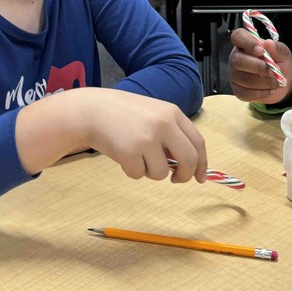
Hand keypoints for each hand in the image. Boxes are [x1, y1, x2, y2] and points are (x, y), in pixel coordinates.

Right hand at [16, 87, 207, 182]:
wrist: (90, 110)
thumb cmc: (121, 114)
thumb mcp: (152, 114)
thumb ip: (170, 134)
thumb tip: (187, 165)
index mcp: (173, 113)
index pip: (198, 142)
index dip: (202, 163)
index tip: (200, 177)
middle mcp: (164, 124)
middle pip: (189, 160)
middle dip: (184, 175)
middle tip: (175, 180)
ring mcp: (147, 138)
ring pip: (161, 173)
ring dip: (149, 171)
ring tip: (134, 155)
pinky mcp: (130, 152)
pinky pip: (139, 175)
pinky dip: (131, 171)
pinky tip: (121, 154)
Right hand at [228, 27, 291, 103]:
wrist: (282, 83)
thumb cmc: (279, 63)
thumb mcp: (283, 54)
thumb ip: (277, 48)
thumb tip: (268, 43)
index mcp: (245, 44)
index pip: (238, 36)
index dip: (247, 42)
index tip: (261, 51)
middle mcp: (236, 58)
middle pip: (238, 61)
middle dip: (259, 67)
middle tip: (275, 72)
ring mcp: (234, 75)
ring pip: (243, 79)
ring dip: (263, 82)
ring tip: (277, 82)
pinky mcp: (237, 90)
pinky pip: (245, 93)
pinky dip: (261, 93)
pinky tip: (271, 91)